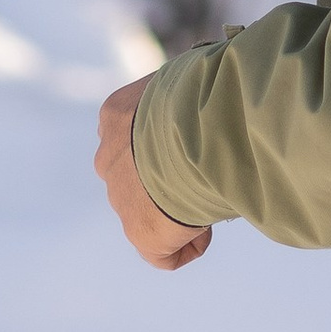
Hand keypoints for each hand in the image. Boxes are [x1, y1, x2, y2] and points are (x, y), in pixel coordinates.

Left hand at [97, 77, 210, 270]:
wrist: (194, 131)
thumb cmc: (203, 94)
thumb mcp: (192, 78)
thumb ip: (192, 92)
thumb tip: (222, 98)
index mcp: (116, 115)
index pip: (135, 132)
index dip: (169, 143)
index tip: (199, 143)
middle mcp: (109, 156)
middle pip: (138, 175)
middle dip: (170, 178)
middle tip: (207, 173)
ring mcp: (119, 196)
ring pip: (149, 211)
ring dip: (179, 208)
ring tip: (212, 197)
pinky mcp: (139, 232)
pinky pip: (160, 253)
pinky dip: (185, 246)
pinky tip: (207, 229)